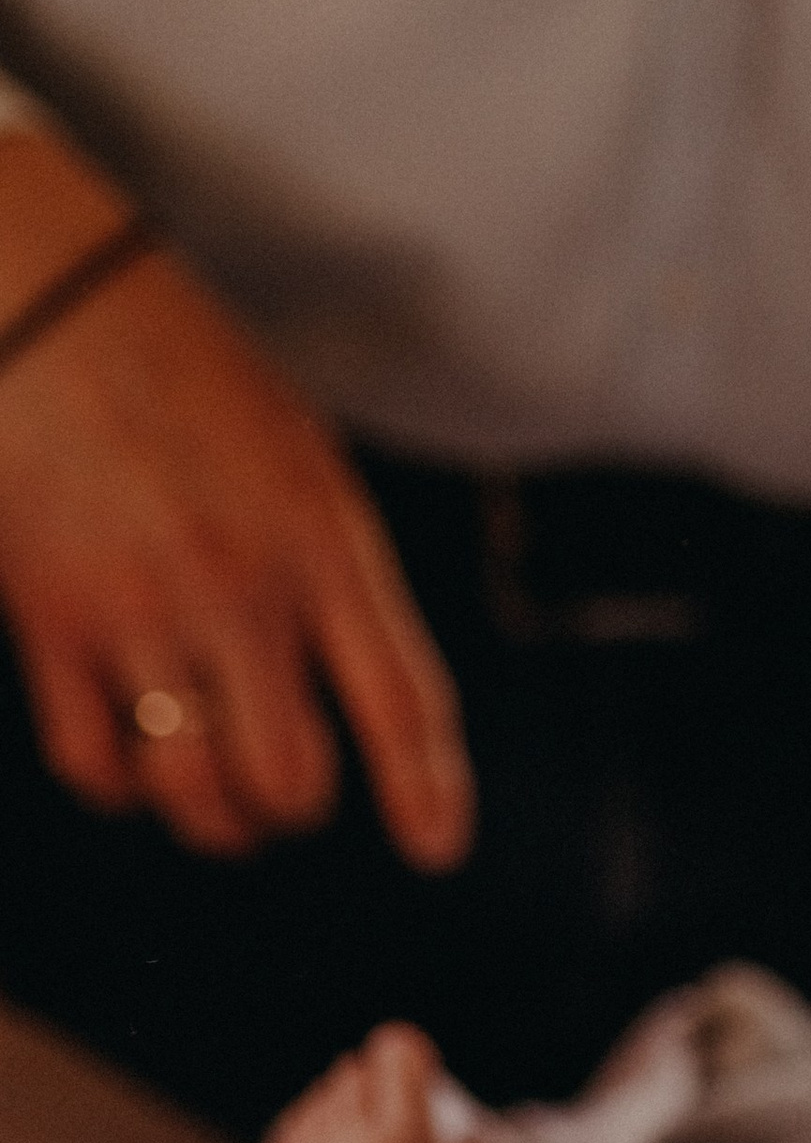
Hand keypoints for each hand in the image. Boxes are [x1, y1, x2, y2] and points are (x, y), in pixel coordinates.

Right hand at [0, 134, 473, 864]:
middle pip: (291, 778)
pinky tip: (131, 753)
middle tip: (279, 790)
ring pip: (195, 792)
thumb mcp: (297, 454)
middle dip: (290, 805)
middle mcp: (239, 587)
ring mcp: (141, 609)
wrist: (41, 291)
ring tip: (210, 793)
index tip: (437, 850)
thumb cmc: (177, 368)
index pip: (401, 696)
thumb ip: (334, 569)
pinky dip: (119, 785)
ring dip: (210, 816)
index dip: (426, 789)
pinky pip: (95, 765)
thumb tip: (361, 686)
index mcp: (321, 538)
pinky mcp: (49, 620)